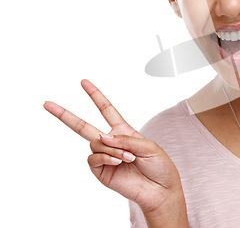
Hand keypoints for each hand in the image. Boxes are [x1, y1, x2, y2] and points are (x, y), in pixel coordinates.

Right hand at [43, 79, 182, 213]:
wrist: (159, 189)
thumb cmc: (158, 166)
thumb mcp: (148, 146)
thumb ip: (125, 139)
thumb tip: (101, 137)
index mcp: (123, 131)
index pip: (106, 110)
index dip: (95, 96)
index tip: (84, 82)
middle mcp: (111, 142)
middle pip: (83, 126)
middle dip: (65, 114)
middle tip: (47, 103)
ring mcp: (104, 157)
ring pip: (95, 143)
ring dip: (112, 149)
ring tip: (127, 158)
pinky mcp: (101, 171)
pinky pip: (94, 158)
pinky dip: (105, 158)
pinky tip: (117, 163)